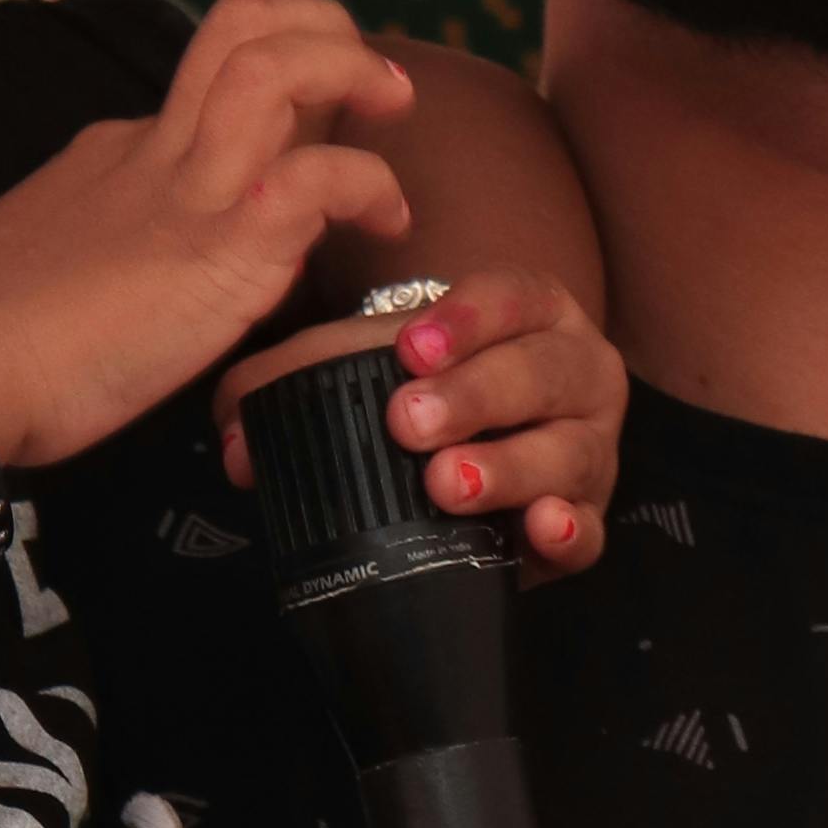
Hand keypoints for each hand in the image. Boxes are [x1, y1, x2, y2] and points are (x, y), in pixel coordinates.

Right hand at [0, 0, 414, 471]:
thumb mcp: (54, 263)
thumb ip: (108, 245)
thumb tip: (148, 265)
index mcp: (121, 154)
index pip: (213, 86)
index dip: (282, 89)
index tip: (318, 129)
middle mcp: (157, 149)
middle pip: (242, 27)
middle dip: (321, 27)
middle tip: (373, 79)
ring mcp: (191, 189)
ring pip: (275, 64)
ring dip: (350, 65)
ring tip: (392, 104)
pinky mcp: (222, 242)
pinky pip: (318, 175)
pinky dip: (368, 181)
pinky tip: (386, 219)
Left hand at [218, 276, 625, 575]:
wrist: (485, 455)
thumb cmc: (426, 393)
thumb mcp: (364, 364)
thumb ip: (290, 381)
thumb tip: (233, 444)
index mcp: (531, 312)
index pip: (512, 297)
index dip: (466, 319)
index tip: (409, 349)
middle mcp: (576, 371)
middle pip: (541, 373)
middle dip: (476, 395)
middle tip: (409, 422)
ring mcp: (590, 446)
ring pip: (568, 452)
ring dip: (509, 467)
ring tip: (448, 483)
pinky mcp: (589, 519)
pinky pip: (593, 530)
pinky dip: (572, 530)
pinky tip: (542, 527)